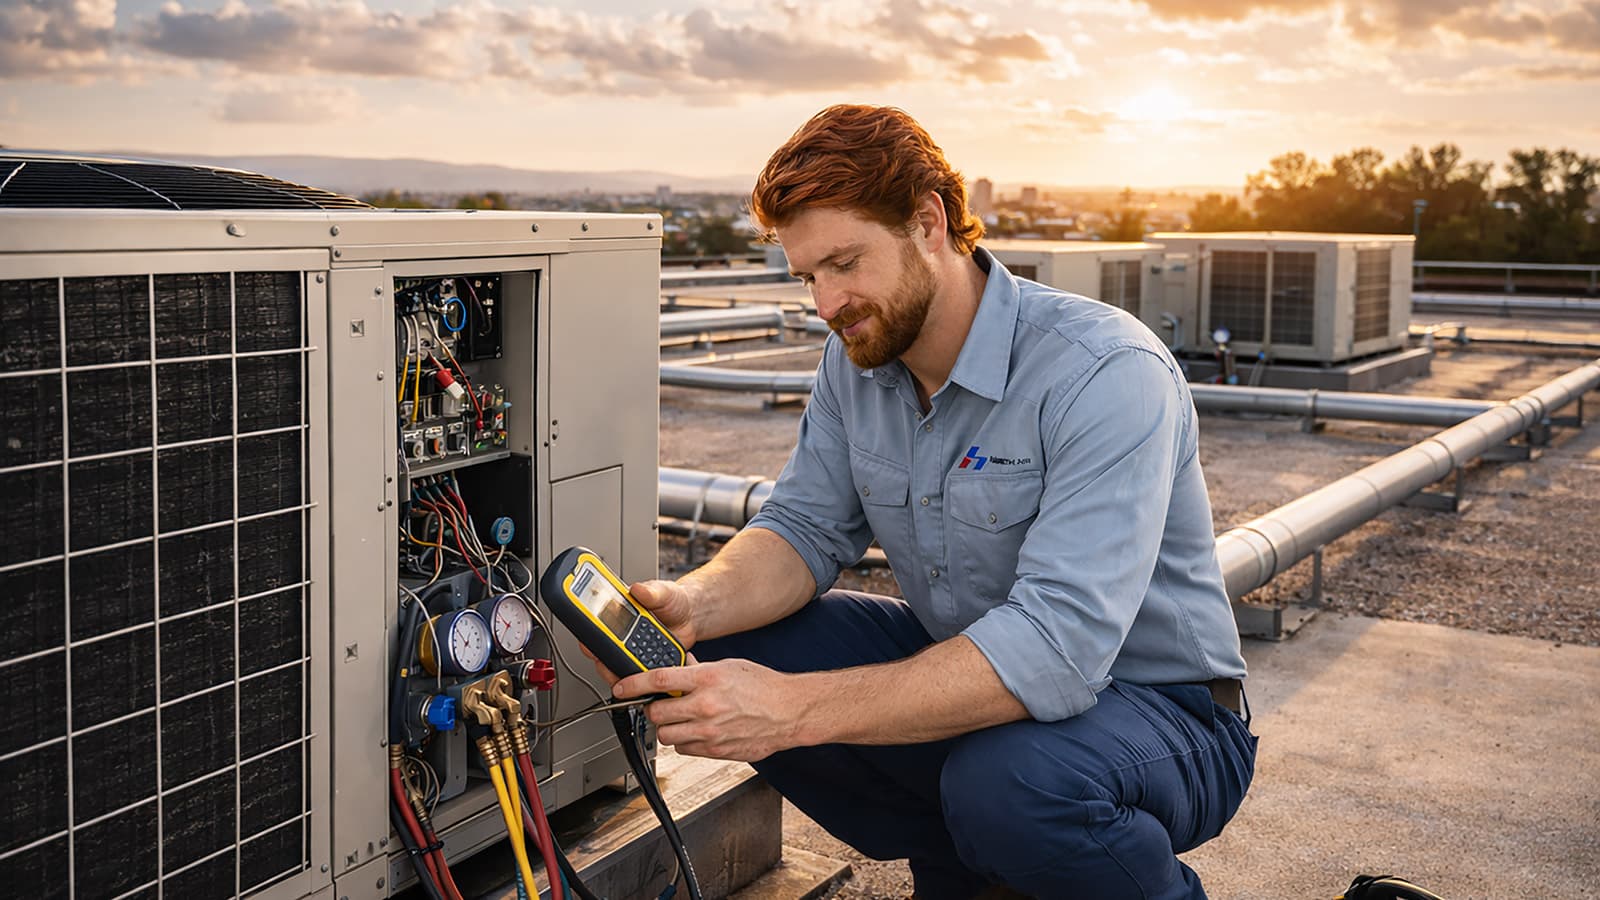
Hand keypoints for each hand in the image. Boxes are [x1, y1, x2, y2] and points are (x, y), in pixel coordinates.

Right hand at [581, 578, 699, 688]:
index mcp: (620, 613)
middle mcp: (622, 634)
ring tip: (629, 675)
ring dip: (619, 674)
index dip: (588, 634)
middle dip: (602, 661)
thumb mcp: (664, 591)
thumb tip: (638, 589)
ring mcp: (633, 650)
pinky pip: (637, 677)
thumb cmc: (674, 601)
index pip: (596, 626)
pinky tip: (644, 681)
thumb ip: (652, 591)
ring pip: (617, 668)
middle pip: (602, 652)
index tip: (588, 641)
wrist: (690, 617)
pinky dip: (638, 682)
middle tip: (608, 663)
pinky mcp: (645, 664)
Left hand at [612, 659, 809, 761]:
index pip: (658, 681)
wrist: (789, 711)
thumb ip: (700, 670)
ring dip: (669, 728)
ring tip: (684, 719)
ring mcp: (710, 731)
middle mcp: (706, 706)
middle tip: (663, 706)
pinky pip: (685, 749)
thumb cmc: (764, 686)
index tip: (621, 687)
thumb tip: (678, 667)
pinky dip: (686, 741)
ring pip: (667, 736)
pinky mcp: (715, 750)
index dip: (633, 685)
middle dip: (655, 710)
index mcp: (707, 679)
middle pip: (656, 713)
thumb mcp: (729, 666)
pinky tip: (699, 731)